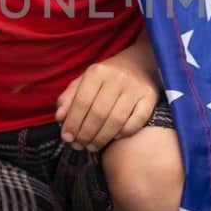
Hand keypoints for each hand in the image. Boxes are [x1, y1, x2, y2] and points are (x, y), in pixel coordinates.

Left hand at [55, 35, 161, 151]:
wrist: (138, 64)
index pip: (82, 102)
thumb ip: (69, 98)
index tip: (67, 138)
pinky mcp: (150, 97)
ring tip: (92, 147)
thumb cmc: (106, 78)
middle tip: (79, 146)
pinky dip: (124, 133)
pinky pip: (137, 122)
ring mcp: (136, 88)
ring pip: (117, 121)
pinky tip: (114, 138)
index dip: (73, 123)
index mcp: (97, 72)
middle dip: (85, 134)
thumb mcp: (84, 81)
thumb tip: (60, 118)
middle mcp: (117, 78)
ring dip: (102, 138)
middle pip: (98, 114)